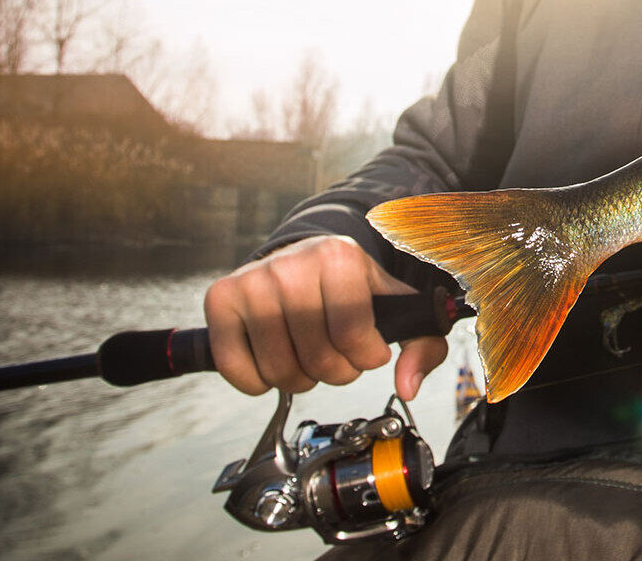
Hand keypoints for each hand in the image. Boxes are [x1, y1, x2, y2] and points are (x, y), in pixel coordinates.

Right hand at [203, 234, 449, 397]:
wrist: (303, 257)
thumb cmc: (350, 289)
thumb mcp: (397, 307)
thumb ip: (421, 345)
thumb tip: (408, 385)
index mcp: (338, 257)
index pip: (352, 332)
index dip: (365, 356)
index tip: (368, 350)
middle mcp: (290, 265)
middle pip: (315, 356)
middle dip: (335, 372)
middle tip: (336, 356)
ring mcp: (251, 280)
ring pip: (278, 368)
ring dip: (298, 379)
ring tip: (308, 358)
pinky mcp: (221, 298)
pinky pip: (235, 366)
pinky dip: (256, 381)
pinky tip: (272, 362)